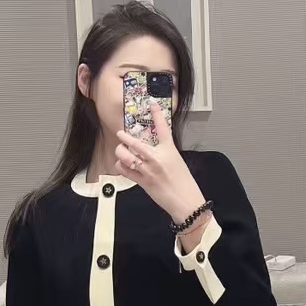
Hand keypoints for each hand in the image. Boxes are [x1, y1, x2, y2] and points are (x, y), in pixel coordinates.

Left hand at [115, 99, 205, 224]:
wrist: (185, 200)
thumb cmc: (184, 182)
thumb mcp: (177, 161)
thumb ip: (165, 153)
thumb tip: (153, 148)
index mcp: (169, 150)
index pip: (162, 128)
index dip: (157, 114)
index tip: (152, 104)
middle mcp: (156, 158)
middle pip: (134, 142)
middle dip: (124, 137)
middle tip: (121, 134)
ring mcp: (148, 170)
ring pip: (126, 156)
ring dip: (120, 152)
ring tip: (120, 150)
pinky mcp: (142, 181)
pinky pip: (125, 170)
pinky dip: (121, 166)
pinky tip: (122, 164)